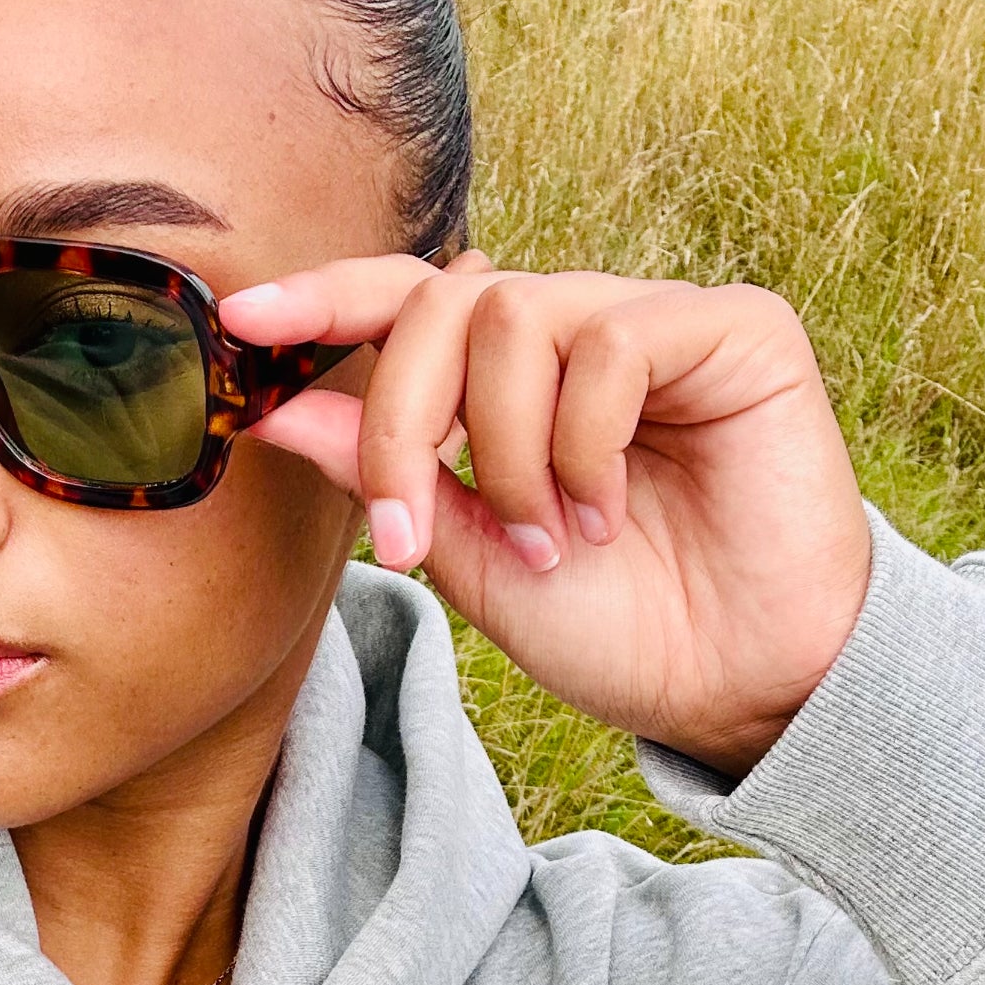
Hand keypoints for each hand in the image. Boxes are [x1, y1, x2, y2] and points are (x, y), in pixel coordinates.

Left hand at [222, 252, 871, 777]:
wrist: (742, 685)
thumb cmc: (620, 627)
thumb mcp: (473, 562)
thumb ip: (389, 478)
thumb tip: (279, 409)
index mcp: (514, 381)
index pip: (408, 303)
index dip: (325, 299)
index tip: (241, 323)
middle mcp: (579, 332)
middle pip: (443, 299)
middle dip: (401, 418)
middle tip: (406, 528)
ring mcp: (655, 321)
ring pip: (516, 314)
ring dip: (505, 449)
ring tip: (551, 537)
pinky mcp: (734, 328)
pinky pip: (611, 340)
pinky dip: (583, 441)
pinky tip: (609, 511)